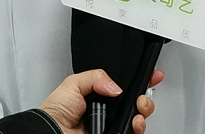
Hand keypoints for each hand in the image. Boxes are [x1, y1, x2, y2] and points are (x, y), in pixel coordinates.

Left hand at [39, 69, 163, 133]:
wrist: (50, 132)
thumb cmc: (55, 112)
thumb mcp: (74, 83)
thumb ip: (97, 76)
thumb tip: (117, 86)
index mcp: (101, 95)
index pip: (127, 86)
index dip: (142, 80)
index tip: (154, 75)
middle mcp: (109, 111)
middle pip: (137, 102)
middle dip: (145, 97)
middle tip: (141, 97)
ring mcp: (112, 125)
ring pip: (138, 118)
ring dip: (144, 111)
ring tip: (138, 109)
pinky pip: (132, 132)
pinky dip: (138, 127)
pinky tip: (134, 122)